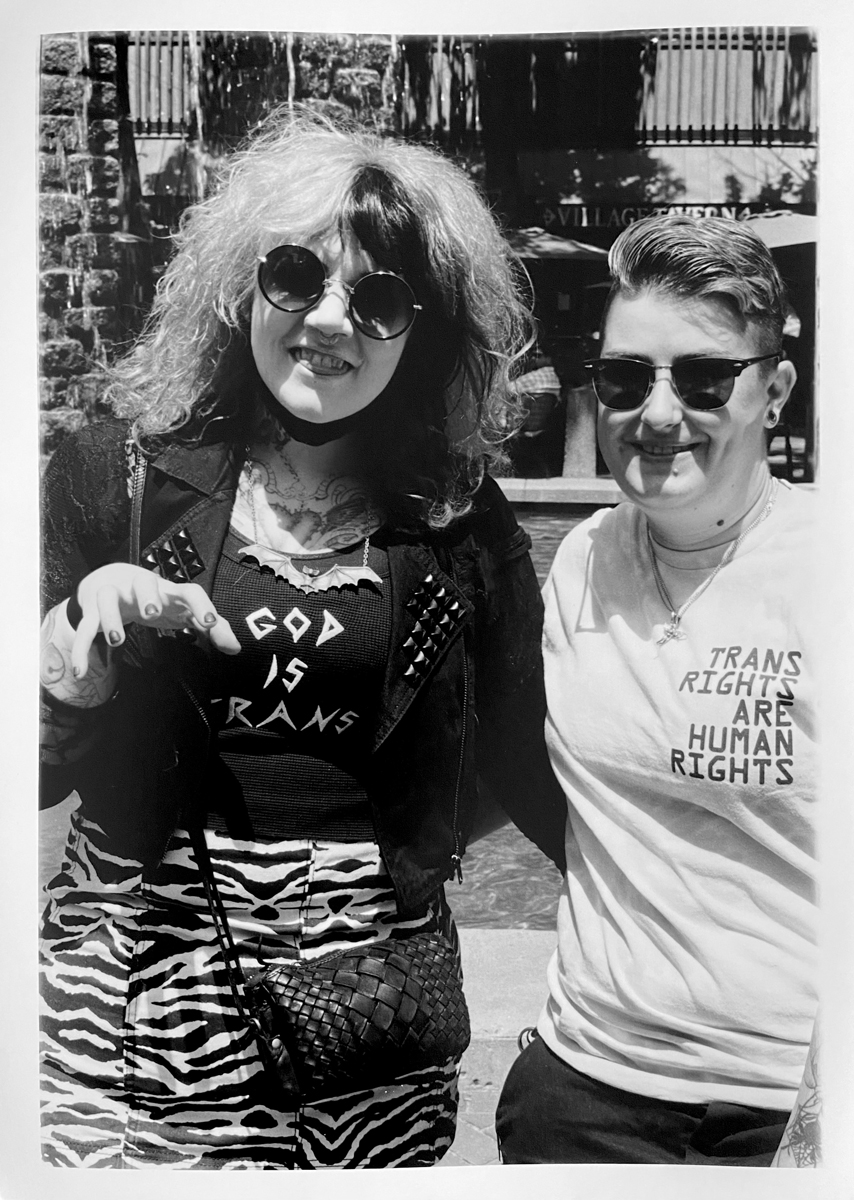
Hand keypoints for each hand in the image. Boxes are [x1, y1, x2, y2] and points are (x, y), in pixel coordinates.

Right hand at [71, 563, 240, 677]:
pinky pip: (84, 628)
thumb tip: (237, 647)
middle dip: (148, 597)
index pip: (189, 591)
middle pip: (145, 584)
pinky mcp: (92, 609)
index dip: (201, 605)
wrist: (112, 578)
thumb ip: (212, 628)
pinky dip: (81, 649)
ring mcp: (114, 596)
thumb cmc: (158, 598)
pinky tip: (82, 672)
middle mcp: (141, 588)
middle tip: (152, 614)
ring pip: (108, 600)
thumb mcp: (183, 610)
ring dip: (110, 619)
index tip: (210, 624)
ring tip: (116, 640)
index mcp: (169, 591)